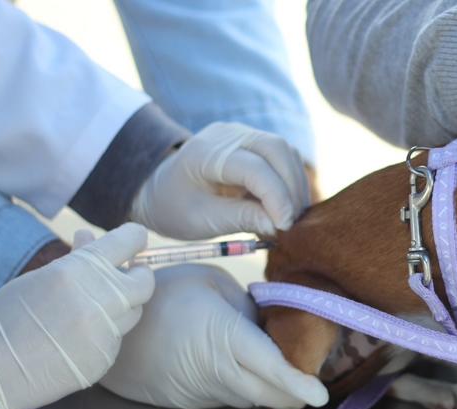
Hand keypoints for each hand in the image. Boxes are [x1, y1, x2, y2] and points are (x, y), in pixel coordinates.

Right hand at [0, 224, 153, 408]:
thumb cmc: (7, 317)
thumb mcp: (41, 277)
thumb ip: (76, 259)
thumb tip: (90, 237)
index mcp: (81, 271)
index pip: (128, 242)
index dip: (134, 238)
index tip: (135, 239)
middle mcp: (101, 300)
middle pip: (145, 282)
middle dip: (139, 276)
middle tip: (129, 274)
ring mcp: (106, 332)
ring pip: (132, 313)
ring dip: (121, 306)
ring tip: (90, 308)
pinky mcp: (105, 358)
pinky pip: (116, 340)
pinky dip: (104, 334)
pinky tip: (77, 338)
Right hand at [99, 263, 328, 408]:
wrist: (111, 334)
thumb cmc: (162, 296)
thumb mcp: (209, 282)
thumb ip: (246, 305)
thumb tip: (270, 324)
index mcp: (225, 337)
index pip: (271, 368)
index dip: (299, 383)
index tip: (321, 393)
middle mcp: (220, 372)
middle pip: (271, 395)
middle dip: (297, 393)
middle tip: (312, 379)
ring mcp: (207, 392)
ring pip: (254, 399)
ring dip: (273, 391)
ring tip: (285, 370)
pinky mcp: (197, 401)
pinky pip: (234, 397)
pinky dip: (249, 388)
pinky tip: (248, 369)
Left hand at [130, 122, 310, 238]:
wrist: (162, 190)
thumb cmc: (177, 208)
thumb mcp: (203, 220)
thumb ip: (241, 219)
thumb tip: (279, 225)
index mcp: (205, 152)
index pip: (254, 168)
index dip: (276, 197)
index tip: (284, 226)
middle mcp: (227, 135)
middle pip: (276, 149)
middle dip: (291, 187)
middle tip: (291, 222)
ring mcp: (242, 134)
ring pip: (285, 152)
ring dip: (295, 185)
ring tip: (289, 218)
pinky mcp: (254, 142)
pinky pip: (283, 157)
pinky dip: (290, 182)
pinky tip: (287, 206)